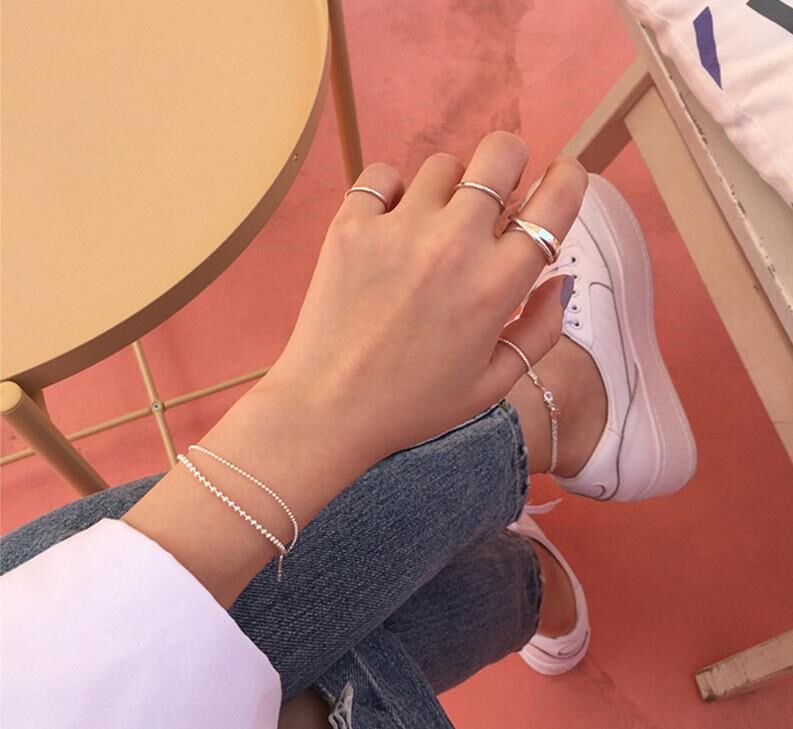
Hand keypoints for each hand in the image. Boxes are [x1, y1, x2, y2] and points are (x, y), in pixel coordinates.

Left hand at [262, 132, 587, 464]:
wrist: (328, 408)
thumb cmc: (414, 403)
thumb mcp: (493, 383)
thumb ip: (540, 329)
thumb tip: (560, 278)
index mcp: (497, 284)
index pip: (555, 199)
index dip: (568, 178)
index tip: (559, 181)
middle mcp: (454, 244)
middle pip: (501, 153)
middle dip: (509, 165)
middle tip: (494, 197)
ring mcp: (399, 229)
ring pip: (442, 165)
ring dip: (449, 189)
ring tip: (431, 228)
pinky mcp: (351, 225)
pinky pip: (382, 175)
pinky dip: (391, 192)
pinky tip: (388, 226)